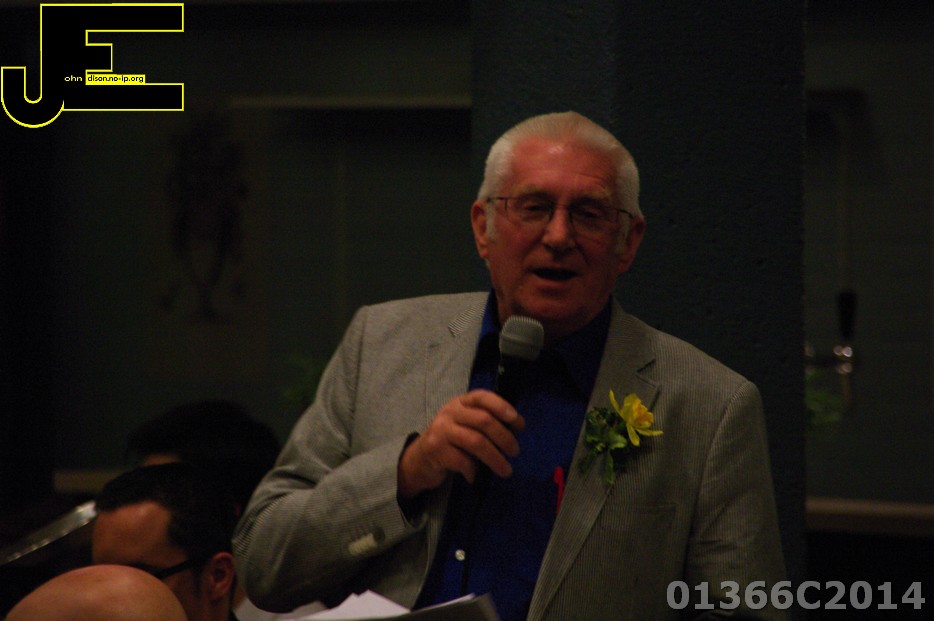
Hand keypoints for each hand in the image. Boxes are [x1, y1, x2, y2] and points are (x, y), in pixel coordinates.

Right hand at [397, 390, 524, 497]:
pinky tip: (475, 477)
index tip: (518, 422)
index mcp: (460, 403)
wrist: (419, 460)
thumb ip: (486, 423)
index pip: (481, 396)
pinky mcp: (435, 450)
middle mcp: (449, 412)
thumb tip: (517, 427)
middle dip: (504, 437)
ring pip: (476, 442)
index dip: (501, 406)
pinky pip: (462, 461)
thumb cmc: (450, 442)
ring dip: (495, 458)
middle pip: (483, 420)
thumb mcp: (465, 425)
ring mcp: (441, 430)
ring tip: (506, 470)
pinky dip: (473, 471)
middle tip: (515, 452)